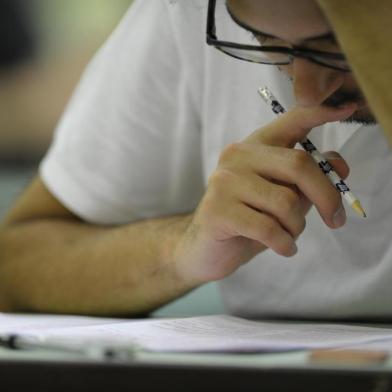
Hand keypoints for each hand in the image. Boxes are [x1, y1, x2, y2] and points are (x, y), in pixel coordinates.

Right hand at [173, 103, 356, 284]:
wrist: (205, 249)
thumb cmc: (247, 220)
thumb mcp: (283, 197)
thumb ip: (308, 179)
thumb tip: (341, 165)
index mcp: (255, 147)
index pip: (290, 122)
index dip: (319, 113)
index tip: (347, 108)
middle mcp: (237, 157)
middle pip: (298, 165)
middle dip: (326, 196)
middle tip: (336, 220)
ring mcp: (224, 182)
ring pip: (285, 202)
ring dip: (297, 226)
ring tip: (289, 235)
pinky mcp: (218, 210)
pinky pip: (268, 228)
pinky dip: (284, 243)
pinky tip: (283, 248)